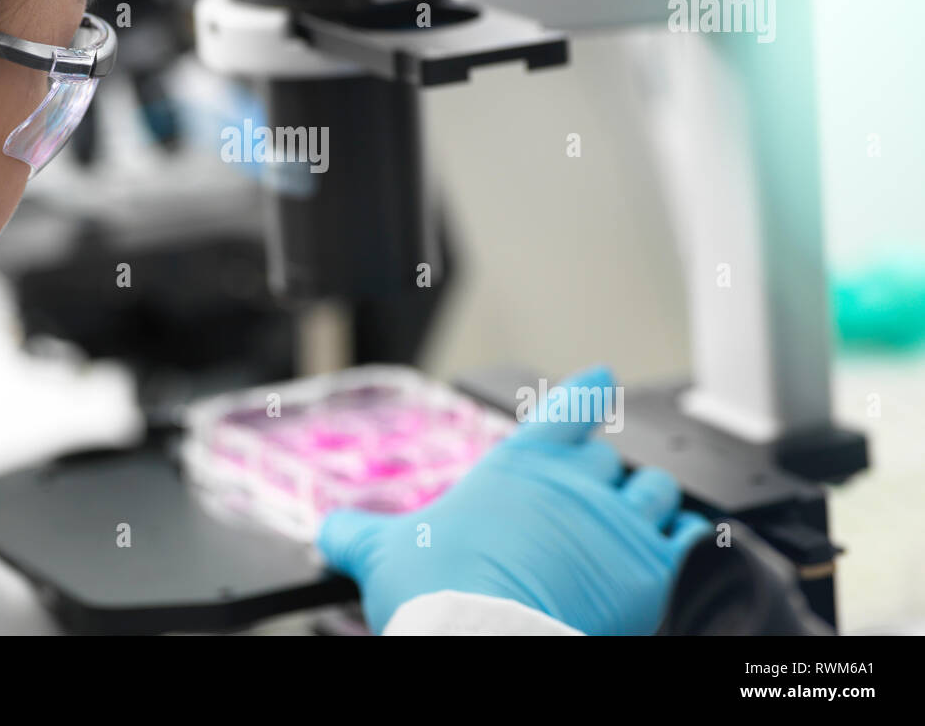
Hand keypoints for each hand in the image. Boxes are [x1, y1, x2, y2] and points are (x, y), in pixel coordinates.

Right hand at [316, 366, 711, 633]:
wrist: (485, 640)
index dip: (586, 392)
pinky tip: (684, 550)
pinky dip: (689, 541)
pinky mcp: (654, 569)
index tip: (601, 379)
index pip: (565, 409)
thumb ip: (357, 534)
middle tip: (594, 495)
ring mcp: (618, 523)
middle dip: (602, 475)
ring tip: (643, 518)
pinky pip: (691, 539)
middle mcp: (574, 484)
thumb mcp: (384, 554)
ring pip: (654, 492)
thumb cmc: (438, 592)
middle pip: (608, 459)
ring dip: (649, 502)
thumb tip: (327, 532)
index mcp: (517, 467)